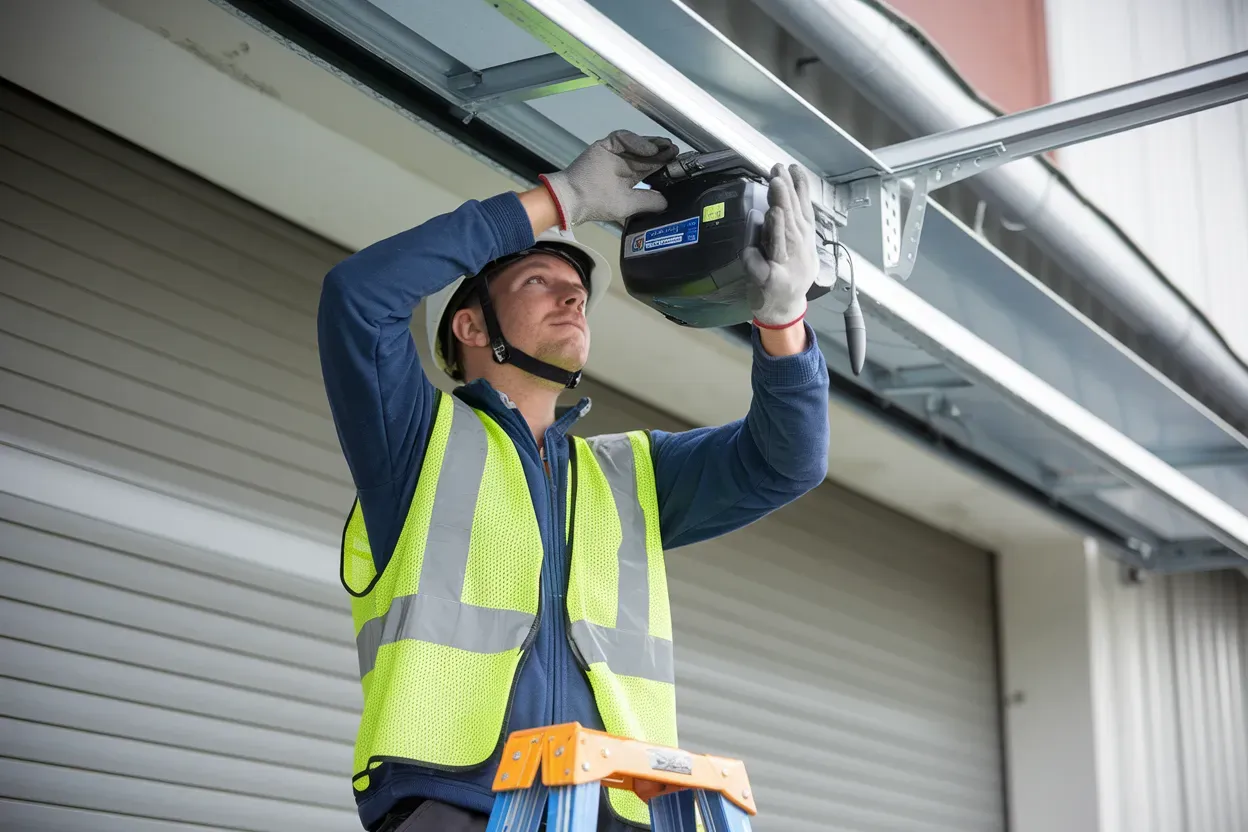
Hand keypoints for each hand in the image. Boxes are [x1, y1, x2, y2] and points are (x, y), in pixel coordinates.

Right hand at [540, 130, 678, 227]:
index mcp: (628, 179)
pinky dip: (637, 142)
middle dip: (663, 152)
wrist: (573, 198)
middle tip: (677, 152)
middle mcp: (623, 164)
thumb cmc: (598, 204)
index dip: (664, 165)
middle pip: (647, 154)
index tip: (678, 164)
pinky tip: (650, 149)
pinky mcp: (606, 145)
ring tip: (668, 147)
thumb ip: (648, 201)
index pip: (651, 168)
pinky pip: (624, 138)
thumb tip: (667, 202)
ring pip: (638, 144)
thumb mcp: (628, 206)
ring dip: (653, 144)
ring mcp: (614, 153)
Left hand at [743, 164, 819, 329]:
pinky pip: (761, 269)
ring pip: (781, 244)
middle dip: (786, 198)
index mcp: (805, 239)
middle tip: (778, 175)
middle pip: (793, 221)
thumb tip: (782, 197)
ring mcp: (786, 268)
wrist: (785, 309)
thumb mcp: (797, 246)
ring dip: (778, 226)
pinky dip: (755, 259)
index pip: (804, 209)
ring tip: (775, 208)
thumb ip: (791, 223)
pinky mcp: (771, 283)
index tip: (792, 167)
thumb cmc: (789, 273)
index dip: (799, 189)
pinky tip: (750, 251)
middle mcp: (799, 251)